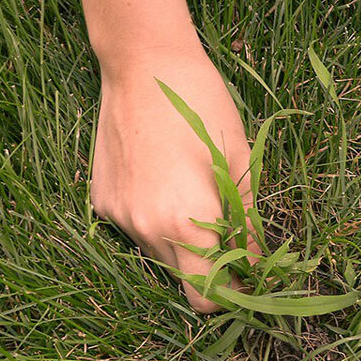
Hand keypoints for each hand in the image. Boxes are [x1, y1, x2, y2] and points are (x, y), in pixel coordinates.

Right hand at [90, 50, 258, 312]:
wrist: (143, 63)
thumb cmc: (203, 107)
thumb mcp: (239, 163)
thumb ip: (248, 223)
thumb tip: (258, 262)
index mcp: (186, 223)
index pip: (207, 297)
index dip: (233, 295)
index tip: (249, 279)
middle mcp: (146, 229)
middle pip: (183, 280)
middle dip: (211, 270)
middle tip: (231, 239)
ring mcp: (118, 216)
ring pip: (159, 255)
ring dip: (184, 243)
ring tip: (196, 199)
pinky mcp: (101, 201)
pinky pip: (136, 229)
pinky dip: (156, 221)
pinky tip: (164, 183)